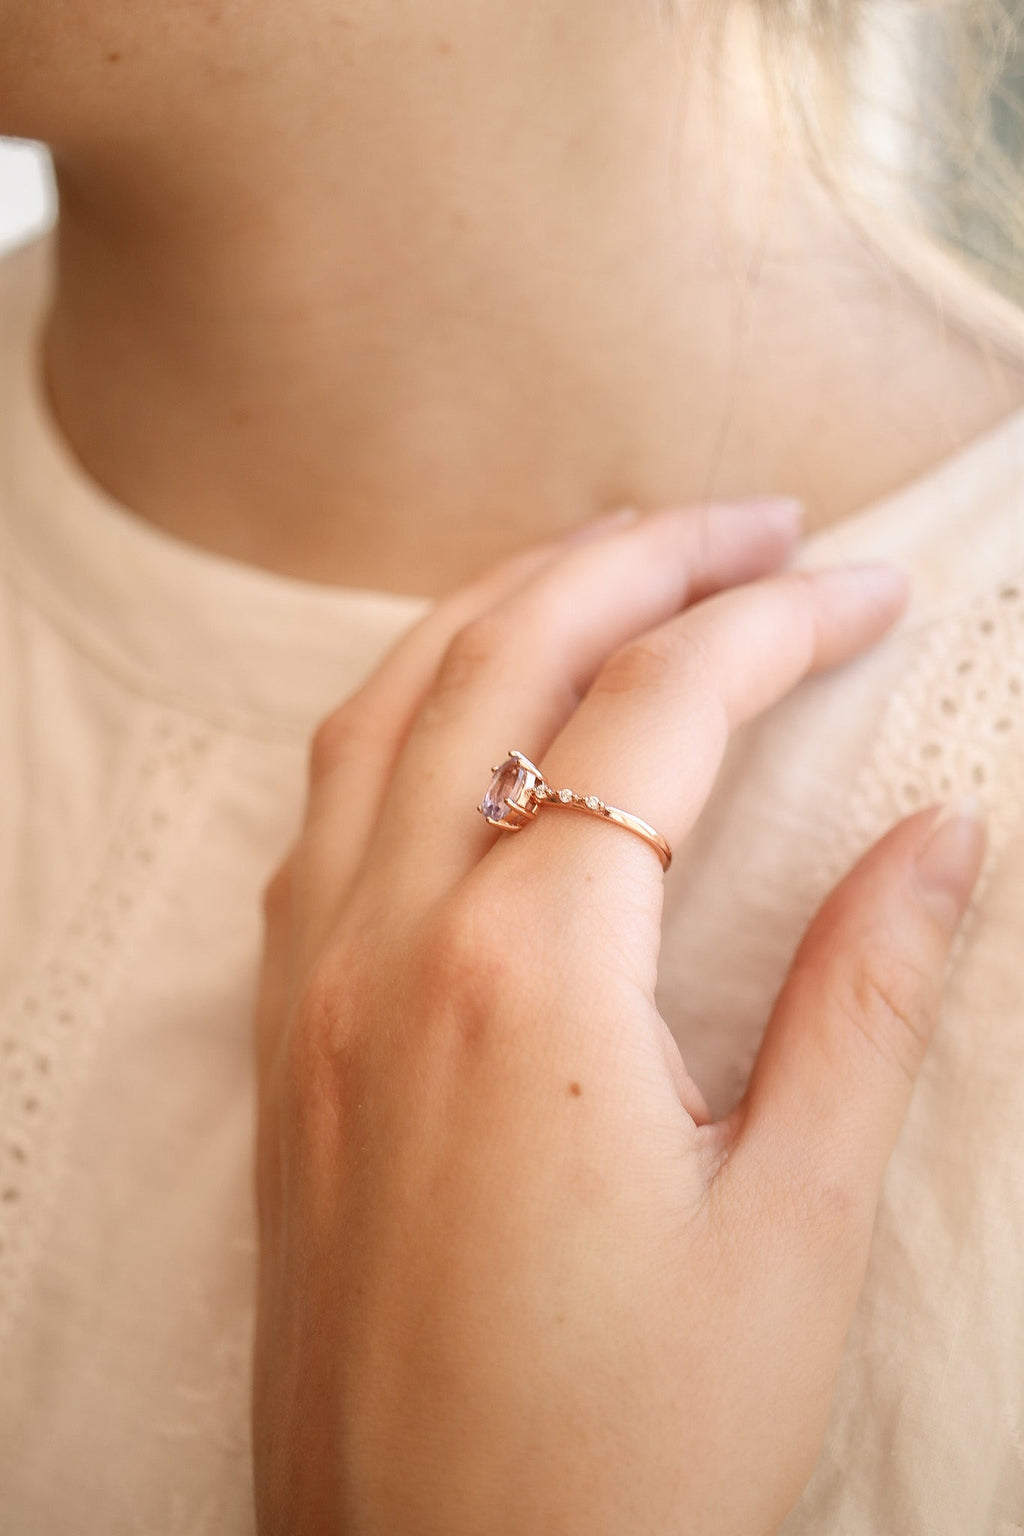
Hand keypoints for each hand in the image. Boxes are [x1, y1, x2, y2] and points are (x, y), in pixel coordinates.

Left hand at [252, 500, 982, 1535]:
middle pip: (508, 656)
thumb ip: (865, 1000)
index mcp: (526, 972)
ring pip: (390, 706)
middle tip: (755, 519)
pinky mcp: (288, 1035)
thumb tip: (943, 836)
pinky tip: (468, 705)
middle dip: (639, 556)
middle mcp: (390, 940)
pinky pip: (327, 802)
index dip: (778, 624)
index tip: (869, 588)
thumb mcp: (791, 1229)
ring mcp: (315, 981)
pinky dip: (407, 703)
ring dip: (506, 603)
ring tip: (618, 561)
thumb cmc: (627, 1453)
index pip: (661, 710)